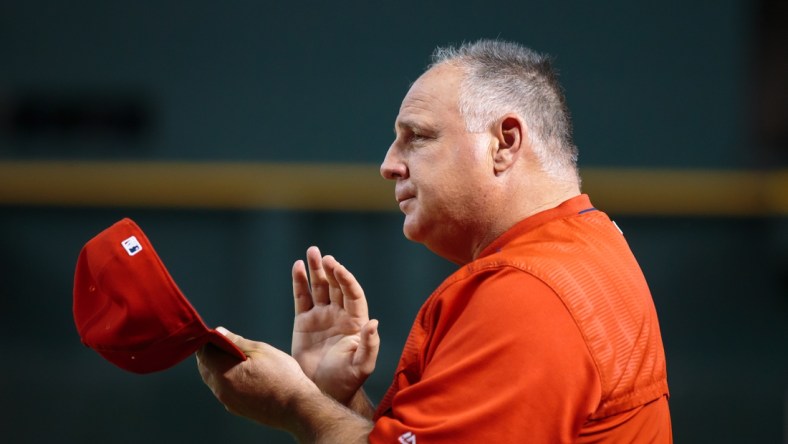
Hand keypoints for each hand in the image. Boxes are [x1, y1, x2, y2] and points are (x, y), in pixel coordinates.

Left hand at [196, 327, 319, 429]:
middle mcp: (221, 389)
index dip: (207, 340)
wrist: (296, 407)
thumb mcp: (261, 351)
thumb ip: (236, 341)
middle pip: (205, 367)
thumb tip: (219, 332)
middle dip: (212, 353)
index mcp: (224, 372)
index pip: (202, 352)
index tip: (218, 334)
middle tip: (230, 343)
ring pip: (214, 379)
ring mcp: (228, 401)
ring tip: (240, 358)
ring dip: (220, 367)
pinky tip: (246, 374)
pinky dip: (228, 379)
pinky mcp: (236, 408)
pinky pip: (224, 390)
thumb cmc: (282, 377)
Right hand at [291, 246, 379, 403]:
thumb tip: (374, 322)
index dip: (345, 279)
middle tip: (322, 256)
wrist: (323, 392)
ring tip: (311, 252)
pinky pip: (302, 298)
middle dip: (330, 270)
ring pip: (318, 287)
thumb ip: (370, 345)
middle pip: (335, 286)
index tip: (337, 268)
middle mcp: (339, 315)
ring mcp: (321, 317)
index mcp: (356, 321)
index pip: (352, 293)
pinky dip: (299, 282)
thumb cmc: (347, 380)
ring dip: (315, 269)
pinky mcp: (304, 322)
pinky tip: (297, 267)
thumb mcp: (362, 365)